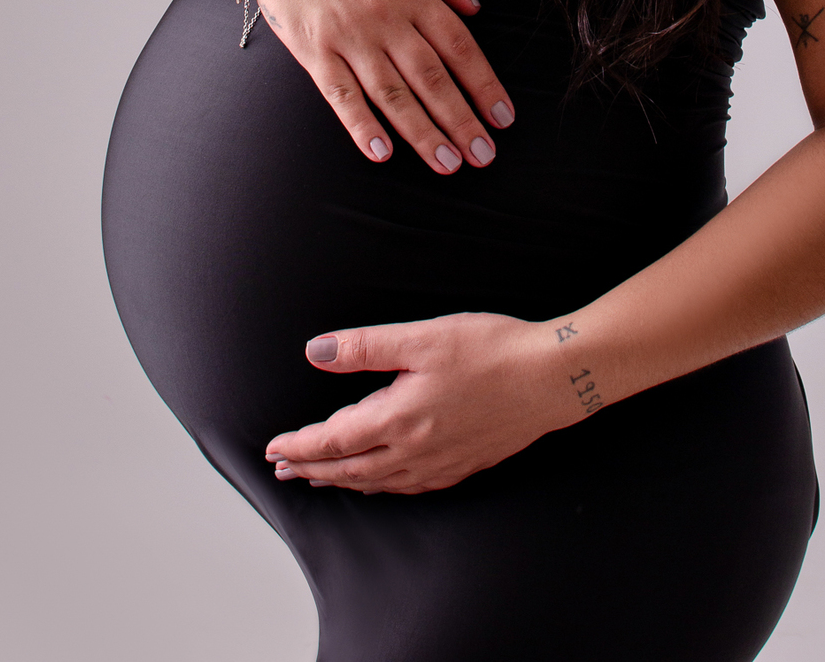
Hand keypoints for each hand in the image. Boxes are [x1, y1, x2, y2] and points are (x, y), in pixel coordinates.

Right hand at [246, 0, 514, 175]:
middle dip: (461, 121)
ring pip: (393, 95)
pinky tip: (381, 153)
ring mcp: (347, 37)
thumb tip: (473, 5)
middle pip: (432, 79)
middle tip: (483, 156)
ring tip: (447, 164)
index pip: (459, 47)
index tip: (503, 117)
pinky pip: (340, 95)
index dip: (485, 85)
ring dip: (422, 133)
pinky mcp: (312, 50)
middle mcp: (384, 18)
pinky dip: (360, 125)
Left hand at [265, 314, 559, 494]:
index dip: (300, 445)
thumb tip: (316, 351)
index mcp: (398, 418)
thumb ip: (365, 347)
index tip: (273, 448)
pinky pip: (408, 487)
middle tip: (282, 470)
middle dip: (311, 469)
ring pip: (378, 483)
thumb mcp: (422, 337)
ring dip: (342, 481)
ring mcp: (440, 464)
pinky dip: (381, 486)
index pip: (333, 440)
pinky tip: (381, 481)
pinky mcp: (463, 465)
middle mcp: (414, 451)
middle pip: (349, 469)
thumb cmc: (491, 350)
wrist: (552, 379)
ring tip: (320, 478)